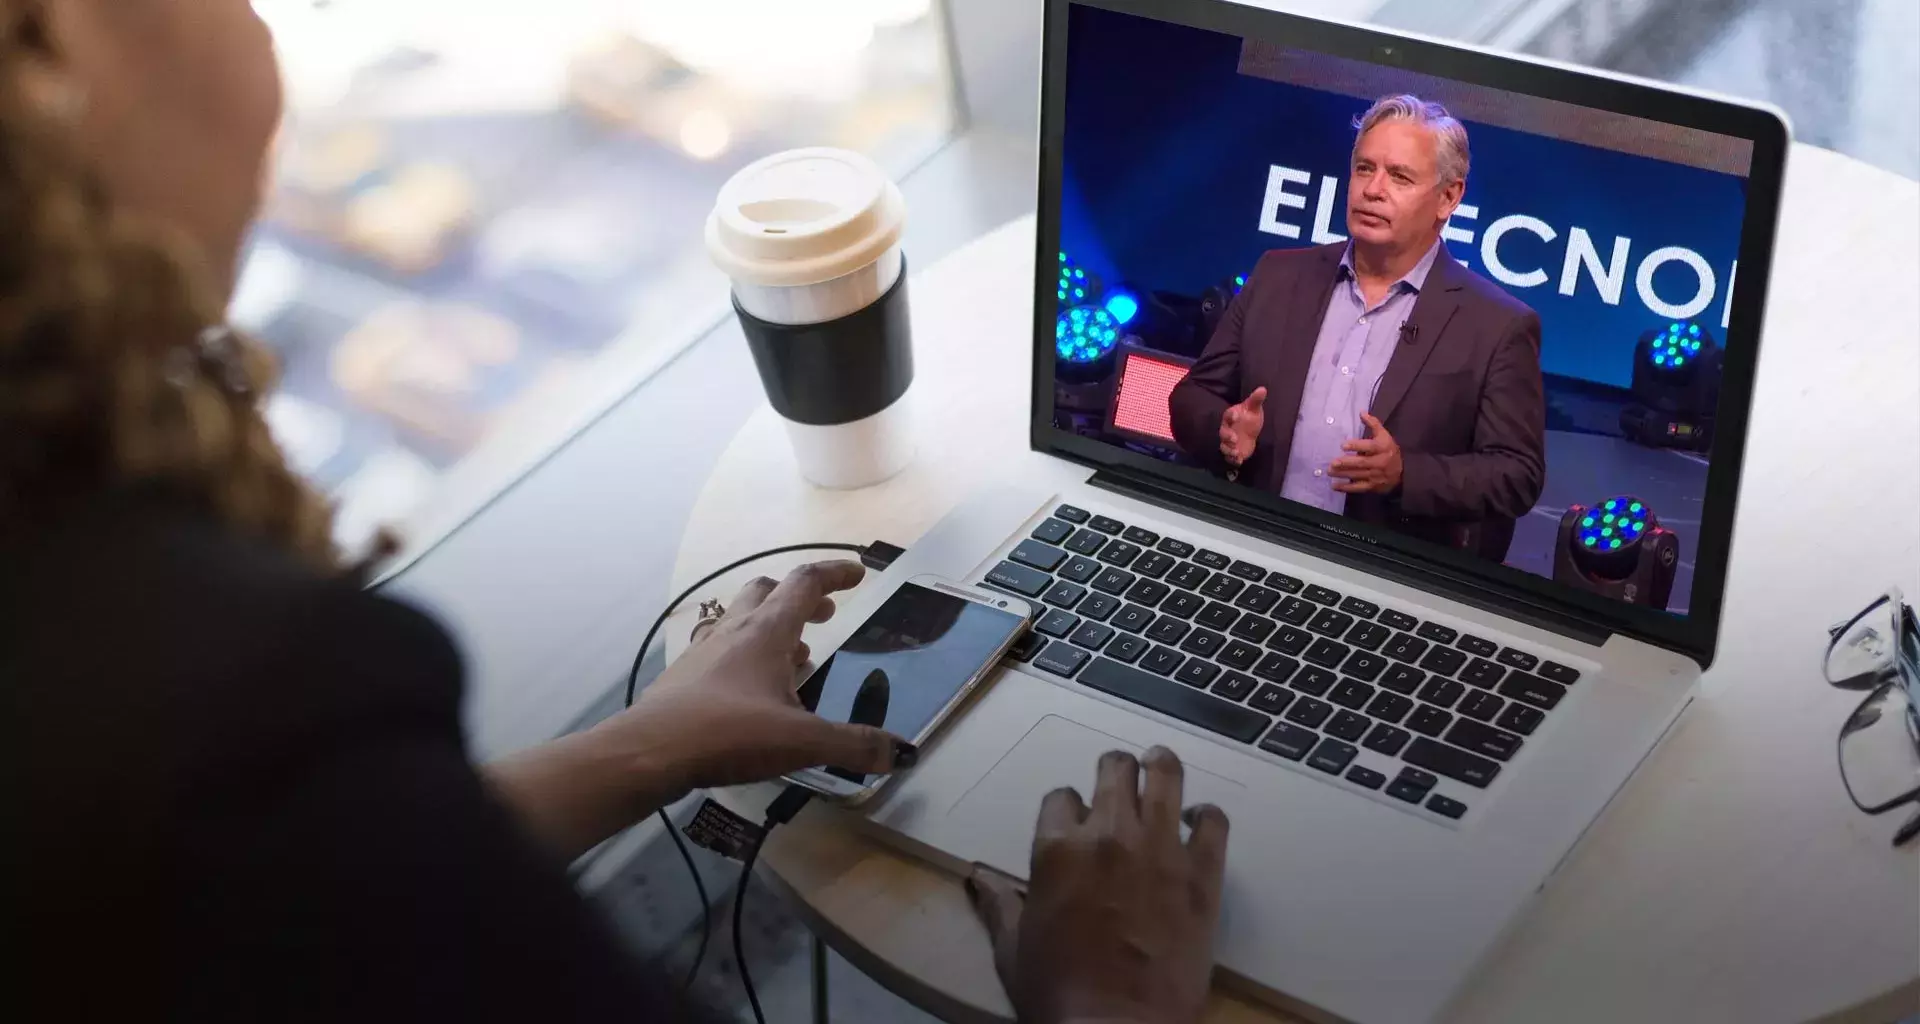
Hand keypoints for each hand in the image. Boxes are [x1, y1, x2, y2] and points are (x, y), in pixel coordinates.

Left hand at [617, 562, 912, 793]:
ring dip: (771, 626)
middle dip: (800, 597)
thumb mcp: (801, 742)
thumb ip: (853, 745)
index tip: (858, 574)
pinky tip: (751, 689)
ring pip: (740, 617)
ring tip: (794, 656)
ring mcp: (704, 650)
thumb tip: (900, 753)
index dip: (835, 574)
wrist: (650, 751)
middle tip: (824, 616)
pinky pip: (720, 648)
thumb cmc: (728, 733)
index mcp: (767, 631)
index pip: (806, 583)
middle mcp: (735, 630)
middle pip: (768, 590)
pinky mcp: (684, 676)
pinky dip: (744, 655)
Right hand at [967, 747, 1229, 1023]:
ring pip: (1165, 776)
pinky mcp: (1202, 875)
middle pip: (1115, 769)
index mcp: (1057, 847)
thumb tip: (976, 879)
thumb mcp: (1012, 947)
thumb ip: (998, 904)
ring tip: (1161, 766)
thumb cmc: (1058, 990)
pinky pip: (1213, 822)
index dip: (1068, 807)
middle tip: (1121, 780)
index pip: (1061, 797)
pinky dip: (1207, 815)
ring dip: (1161, 767)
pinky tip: (1200, 820)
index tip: (1075, 821)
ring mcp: (1160, 850)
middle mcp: (1109, 835)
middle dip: (1115, 770)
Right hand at [1218, 387, 1266, 466]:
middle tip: (1234, 439)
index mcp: (1231, 417)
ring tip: (1235, 452)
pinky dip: (1233, 460)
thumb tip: (1263, 389)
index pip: (1228, 415)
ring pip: (1224, 447)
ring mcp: (1229, 442)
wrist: (1249, 431)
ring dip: (1228, 450)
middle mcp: (1227, 430)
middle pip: (1223, 433)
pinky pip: (1230, 457)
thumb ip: (1256, 400)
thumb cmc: (1250, 417)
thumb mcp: (1254, 409)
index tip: (1236, 415)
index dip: (1231, 415)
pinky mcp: (1233, 452)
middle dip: (1227, 437)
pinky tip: (1239, 461)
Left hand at [1330, 412, 1402, 494]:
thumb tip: (1362, 412)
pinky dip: (1346, 487)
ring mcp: (1376, 475)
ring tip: (1330, 471)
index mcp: (1383, 447)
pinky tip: (1334, 486)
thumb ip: (1373, 424)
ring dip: (1343, 474)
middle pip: (1361, 462)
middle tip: (1332, 463)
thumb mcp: (1384, 435)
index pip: (1369, 446)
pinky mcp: (1372, 486)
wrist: (1403, 471)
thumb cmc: (1389, 450)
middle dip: (1346, 463)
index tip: (1343, 445)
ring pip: (1358, 475)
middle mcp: (1380, 462)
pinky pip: (1358, 487)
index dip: (1356, 446)